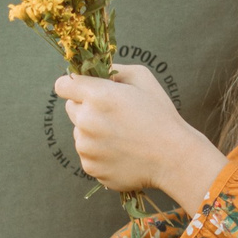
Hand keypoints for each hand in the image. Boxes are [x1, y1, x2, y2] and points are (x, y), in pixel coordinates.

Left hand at [53, 66, 227, 207]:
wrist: (174, 158)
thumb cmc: (161, 114)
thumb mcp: (143, 78)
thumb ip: (114, 70)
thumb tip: (95, 72)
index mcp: (97, 95)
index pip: (63, 85)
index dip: (73, 85)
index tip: (83, 89)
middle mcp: (86, 121)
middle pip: (70, 108)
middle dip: (86, 108)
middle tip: (113, 115)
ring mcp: (86, 147)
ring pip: (79, 133)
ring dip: (93, 132)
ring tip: (122, 136)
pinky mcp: (90, 167)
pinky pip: (87, 154)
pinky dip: (99, 153)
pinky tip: (121, 152)